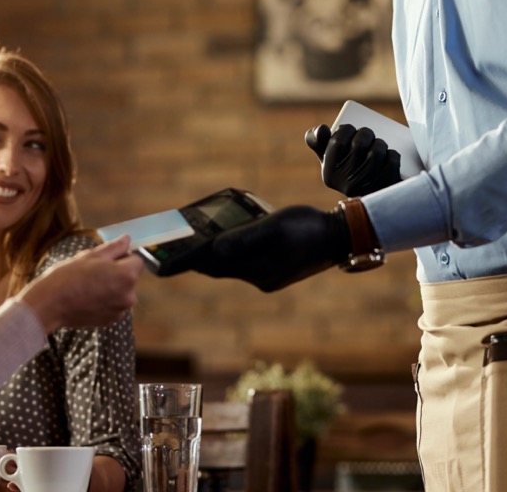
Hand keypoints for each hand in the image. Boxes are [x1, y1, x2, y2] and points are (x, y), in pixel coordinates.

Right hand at [18, 236, 143, 331]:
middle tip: (93, 272)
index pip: (136, 260)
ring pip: (121, 291)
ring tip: (88, 286)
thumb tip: (128, 239)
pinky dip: (105, 301)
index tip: (105, 260)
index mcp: (127, 276)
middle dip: (117, 273)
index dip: (122, 257)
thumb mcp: (91, 255)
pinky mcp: (111, 320)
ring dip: (112, 287)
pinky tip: (87, 298)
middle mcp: (129, 295)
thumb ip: (115, 247)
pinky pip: (114, 305)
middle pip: (130, 277)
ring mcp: (120, 310)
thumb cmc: (69, 276)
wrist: (50, 304)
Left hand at [187, 205, 350, 291]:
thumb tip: (213, 248)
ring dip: (217, 254)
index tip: (164, 259)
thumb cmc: (307, 228)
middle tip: (175, 245)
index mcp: (257, 270)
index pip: (212, 266)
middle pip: (219, 268)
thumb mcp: (274, 227)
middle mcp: (260, 279)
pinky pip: (247, 263)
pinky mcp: (276, 272)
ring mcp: (269, 277)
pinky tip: (230, 239)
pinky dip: (235, 253)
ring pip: (233, 266)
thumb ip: (244, 238)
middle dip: (198, 257)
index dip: (188, 261)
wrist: (342, 238)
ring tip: (197, 239)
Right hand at [305, 123, 400, 197]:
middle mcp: (346, 184)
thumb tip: (321, 128)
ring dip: (380, 144)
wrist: (371, 202)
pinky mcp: (387, 188)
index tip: (350, 131)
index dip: (347, 129)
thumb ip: (317, 141)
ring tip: (378, 146)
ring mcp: (368, 188)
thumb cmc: (347, 171)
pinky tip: (389, 157)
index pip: (337, 142)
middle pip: (359, 144)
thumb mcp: (328, 159)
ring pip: (377, 151)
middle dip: (366, 133)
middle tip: (368, 136)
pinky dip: (393, 155)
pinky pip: (392, 162)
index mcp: (330, 175)